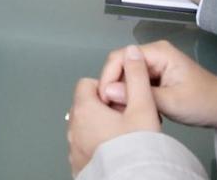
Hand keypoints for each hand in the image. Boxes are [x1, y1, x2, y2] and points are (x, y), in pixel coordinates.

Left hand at [67, 45, 160, 174]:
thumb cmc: (137, 147)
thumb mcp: (143, 107)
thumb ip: (137, 76)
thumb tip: (131, 52)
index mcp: (84, 109)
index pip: (88, 84)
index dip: (108, 89)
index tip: (123, 101)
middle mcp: (73, 127)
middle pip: (86, 106)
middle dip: (105, 109)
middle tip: (127, 121)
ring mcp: (73, 148)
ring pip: (86, 128)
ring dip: (100, 129)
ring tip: (124, 138)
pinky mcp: (77, 165)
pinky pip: (85, 148)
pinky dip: (97, 147)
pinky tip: (115, 153)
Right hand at [99, 41, 216, 130]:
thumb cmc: (202, 102)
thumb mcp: (170, 102)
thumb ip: (138, 95)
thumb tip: (108, 92)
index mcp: (158, 52)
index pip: (121, 57)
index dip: (108, 76)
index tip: (104, 99)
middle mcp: (153, 53)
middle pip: (121, 65)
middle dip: (113, 86)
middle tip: (112, 109)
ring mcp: (154, 64)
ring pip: (127, 76)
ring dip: (123, 93)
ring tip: (124, 113)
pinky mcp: (156, 76)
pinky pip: (135, 83)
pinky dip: (132, 96)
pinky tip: (135, 110)